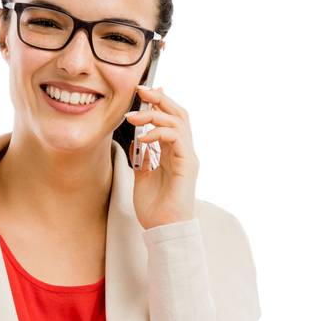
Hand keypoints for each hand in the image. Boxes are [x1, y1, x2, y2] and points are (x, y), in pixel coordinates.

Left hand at [124, 83, 198, 228]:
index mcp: (174, 154)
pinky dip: (159, 132)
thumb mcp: (143, 179)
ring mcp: (187, 158)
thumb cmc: (155, 210)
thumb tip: (137, 142)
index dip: (159, 103)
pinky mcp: (187, 165)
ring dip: (155, 113)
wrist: (163, 231)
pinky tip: (143, 137)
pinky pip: (176, 138)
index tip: (143, 92)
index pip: (171, 120)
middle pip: (178, 114)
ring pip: (178, 121)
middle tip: (141, 90)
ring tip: (134, 116)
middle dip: (160, 98)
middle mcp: (183, 152)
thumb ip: (143, 160)